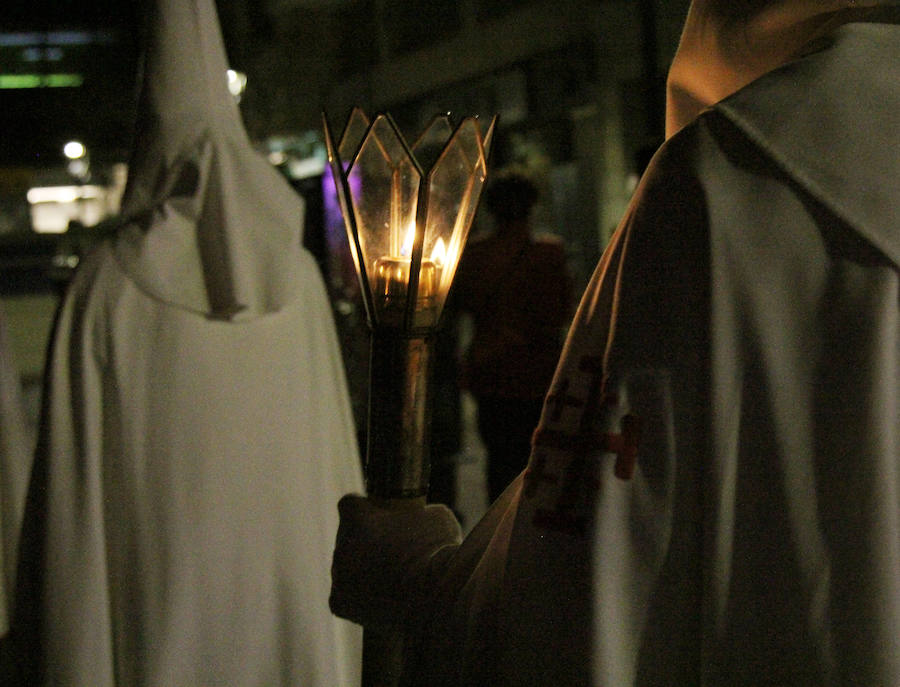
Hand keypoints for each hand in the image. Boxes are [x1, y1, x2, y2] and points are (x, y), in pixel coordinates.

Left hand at [330, 495, 461, 630]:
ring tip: (393, 579)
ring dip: (363, 570)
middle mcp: (340, 545)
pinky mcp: (340, 603)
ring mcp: (338, 576)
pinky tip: (381, 599)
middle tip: (393, 552)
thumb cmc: (439, 552)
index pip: (350, 504)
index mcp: (356, 517)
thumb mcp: (436, 517)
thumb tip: (423, 516)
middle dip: (366, 543)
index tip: (381, 517)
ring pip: (346, 568)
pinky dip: (360, 598)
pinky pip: (345, 596)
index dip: (367, 510)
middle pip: (348, 538)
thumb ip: (419, 513)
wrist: (436, 598)